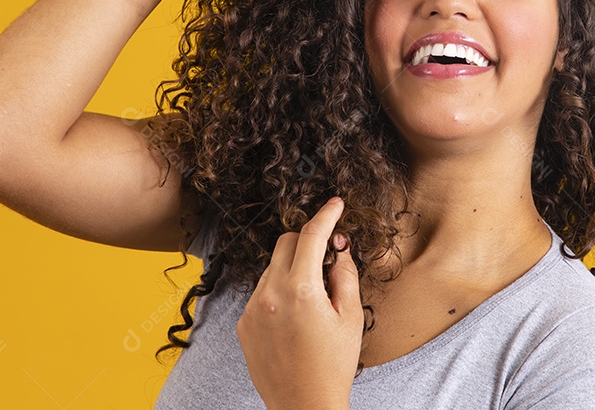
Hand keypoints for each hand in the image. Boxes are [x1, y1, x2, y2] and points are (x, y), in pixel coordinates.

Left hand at [237, 196, 361, 409]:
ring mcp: (252, 309)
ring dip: (292, 269)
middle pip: (286, 243)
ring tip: (311, 301)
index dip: (326, 215)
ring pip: (273, 267)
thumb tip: (338, 246)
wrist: (304, 405)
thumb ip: (344, 273)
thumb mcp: (351, 316)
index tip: (335, 204)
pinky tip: (294, 318)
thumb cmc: (333, 365)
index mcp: (301, 290)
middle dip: (307, 241)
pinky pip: (261, 292)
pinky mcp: (243, 323)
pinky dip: (278, 292)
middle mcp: (270, 295)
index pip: (311, 236)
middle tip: (327, 259)